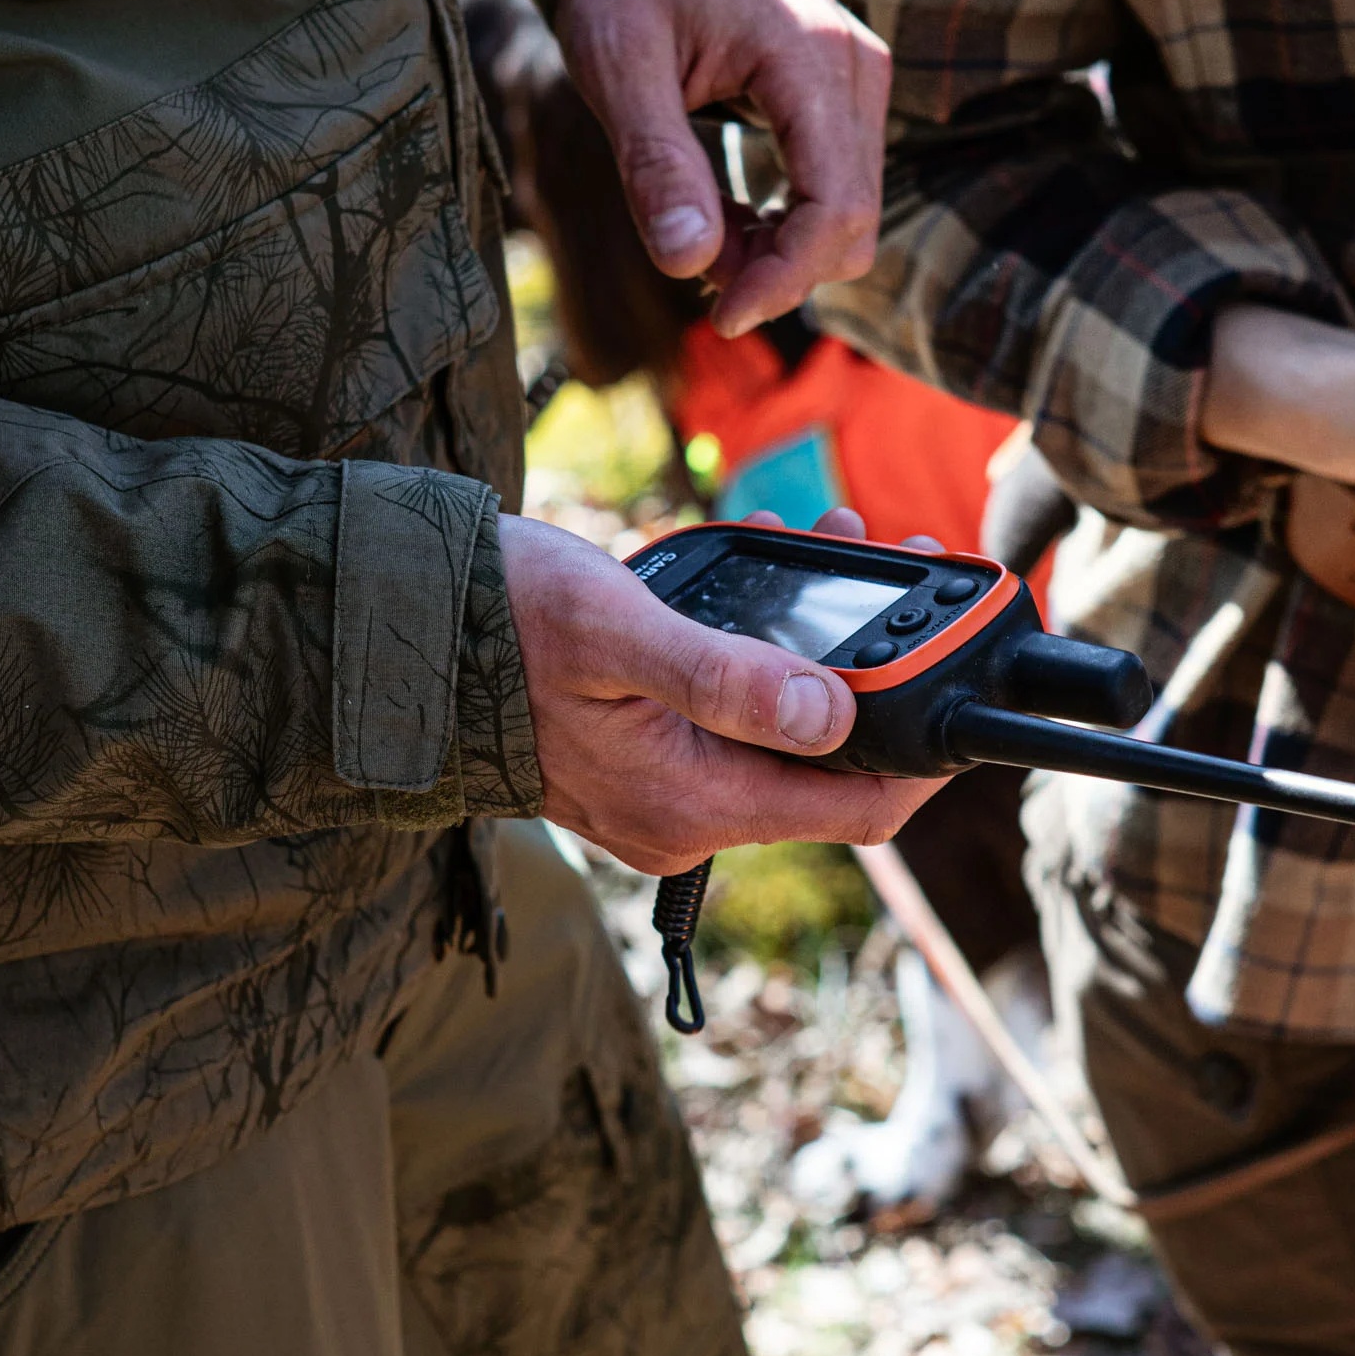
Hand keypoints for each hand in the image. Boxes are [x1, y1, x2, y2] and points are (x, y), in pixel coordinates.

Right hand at [498, 510, 937, 872]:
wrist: (398, 633)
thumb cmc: (497, 623)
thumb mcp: (618, 630)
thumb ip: (727, 677)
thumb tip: (835, 712)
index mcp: (691, 802)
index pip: (858, 809)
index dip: (924, 753)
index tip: (957, 673)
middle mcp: (686, 817)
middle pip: (827, 763)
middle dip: (867, 666)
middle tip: (886, 560)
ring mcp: (665, 794)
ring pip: (783, 731)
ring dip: (815, 646)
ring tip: (825, 538)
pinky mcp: (646, 762)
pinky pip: (733, 718)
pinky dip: (762, 653)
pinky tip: (761, 572)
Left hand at [552, 0, 889, 337]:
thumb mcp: (616, 63)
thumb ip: (656, 162)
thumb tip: (689, 267)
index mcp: (809, 56)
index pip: (835, 205)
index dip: (784, 278)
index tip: (722, 317)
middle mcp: (857, 69)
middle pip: (850, 225)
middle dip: (775, 270)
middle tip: (690, 260)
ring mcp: (859, 83)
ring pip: (847, 218)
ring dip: (776, 253)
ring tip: (697, 228)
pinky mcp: (845, 100)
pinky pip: (834, 193)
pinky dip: (780, 226)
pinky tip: (719, 216)